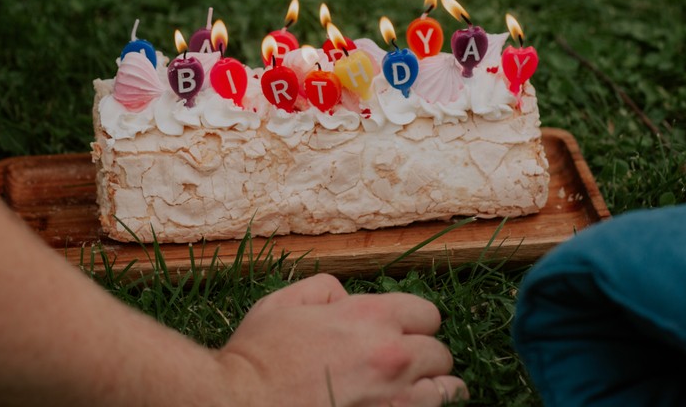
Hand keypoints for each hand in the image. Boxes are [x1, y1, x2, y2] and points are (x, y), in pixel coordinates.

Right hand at [216, 274, 468, 406]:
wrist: (239, 406)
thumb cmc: (258, 358)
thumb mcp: (283, 303)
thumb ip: (325, 290)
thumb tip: (347, 297)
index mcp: (370, 318)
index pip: (427, 314)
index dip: (412, 324)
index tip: (399, 335)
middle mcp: (393, 357)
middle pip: (440, 354)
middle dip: (422, 357)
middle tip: (399, 367)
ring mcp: (397, 400)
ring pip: (446, 391)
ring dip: (431, 389)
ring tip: (411, 394)